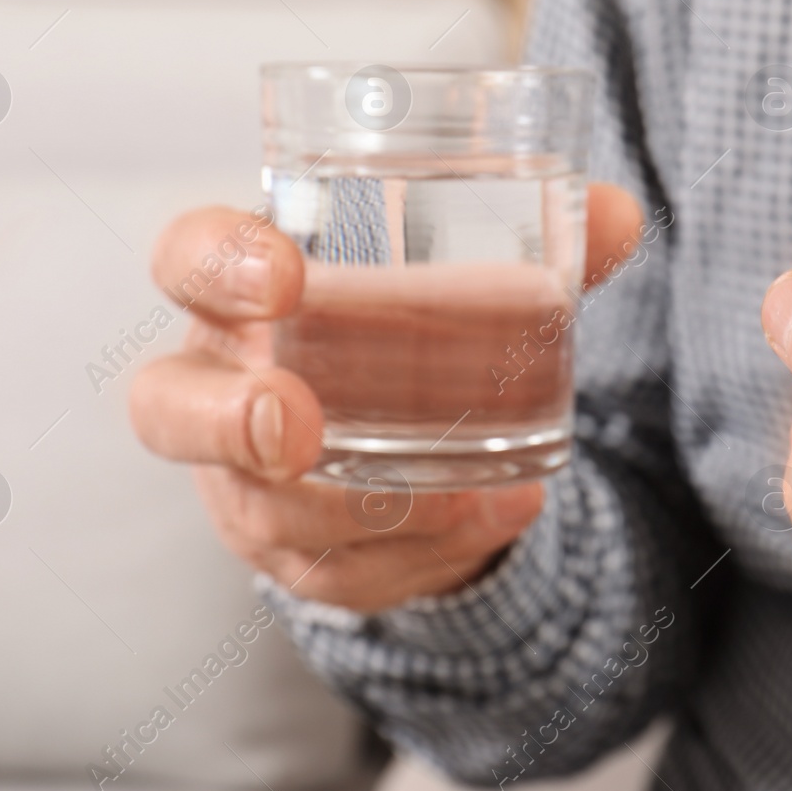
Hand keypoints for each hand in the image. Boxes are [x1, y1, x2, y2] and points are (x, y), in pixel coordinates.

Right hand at [130, 183, 643, 613]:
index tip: (286, 274)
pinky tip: (492, 520)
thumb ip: (541, 241)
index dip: (216, 266)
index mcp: (245, 288)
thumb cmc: (408, 323)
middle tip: (298, 428)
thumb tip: (624, 214)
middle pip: (167, 410)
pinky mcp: (286, 552)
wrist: (393, 419)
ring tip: (465, 491)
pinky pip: (330, 575)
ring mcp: (240, 481)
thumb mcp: (466, 273)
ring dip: (359, 510)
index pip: (190, 260)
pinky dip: (415, 556)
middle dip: (228, 423)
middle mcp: (218, 384)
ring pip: (261, 512)